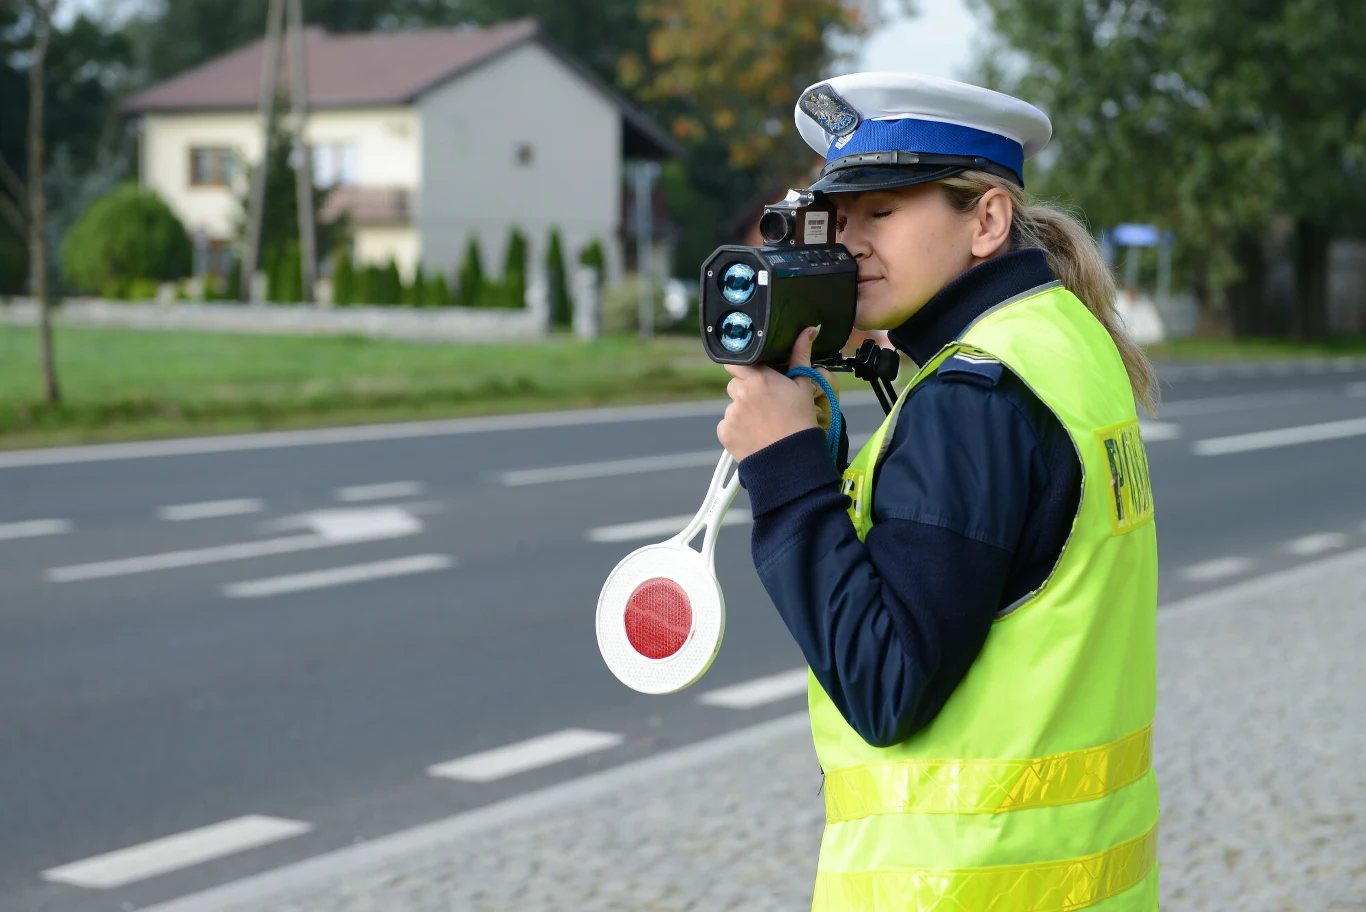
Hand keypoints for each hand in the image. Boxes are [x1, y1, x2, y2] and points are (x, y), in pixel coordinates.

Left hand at [717, 326, 834, 461]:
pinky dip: (736, 430)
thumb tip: (809, 330)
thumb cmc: (800, 422)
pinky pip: (726, 425)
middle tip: (764, 405)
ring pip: (731, 406)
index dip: (743, 368)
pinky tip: (753, 435)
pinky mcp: (725, 432)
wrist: (791, 460)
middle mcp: (741, 394)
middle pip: (734, 385)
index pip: (736, 363)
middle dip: (745, 392)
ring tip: (762, 424)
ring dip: (742, 412)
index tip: (751, 374)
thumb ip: (801, 355)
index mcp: (759, 379)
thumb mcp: (803, 386)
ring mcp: (731, 414)